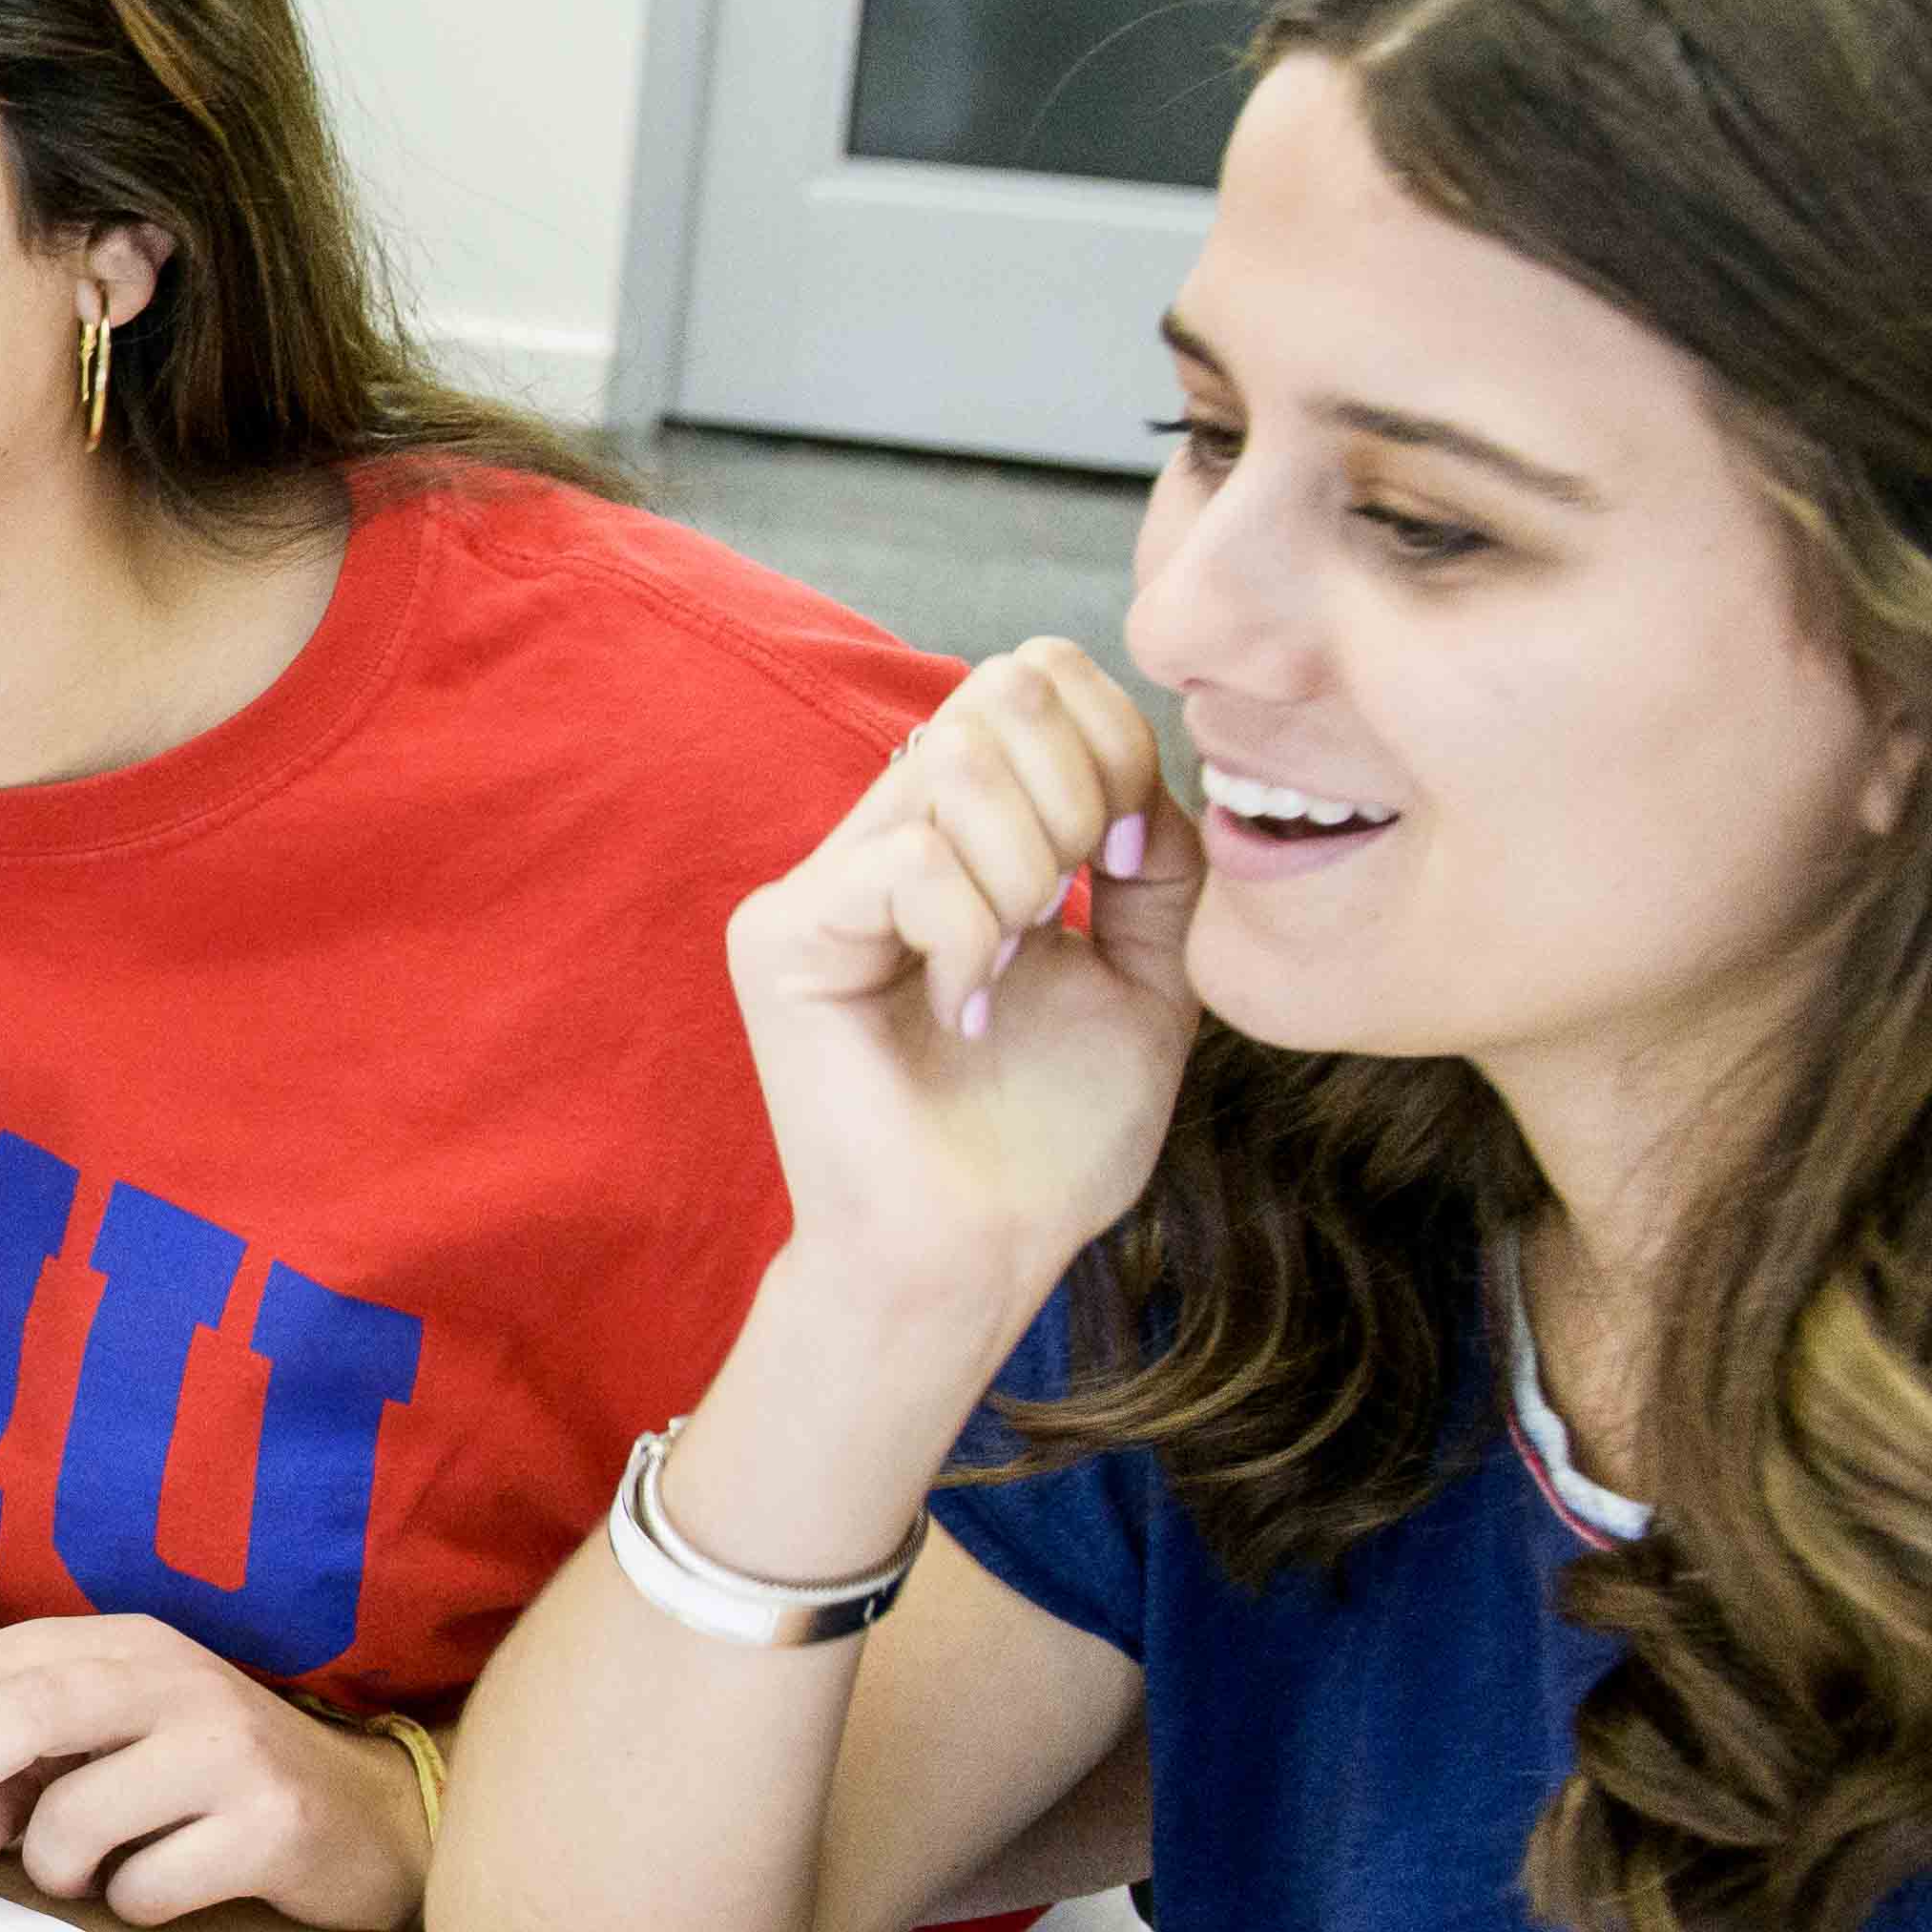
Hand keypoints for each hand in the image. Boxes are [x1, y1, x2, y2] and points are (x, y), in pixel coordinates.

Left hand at [0, 1619, 430, 1930]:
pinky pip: (147, 1886)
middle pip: (21, 1712)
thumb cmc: (218, 1779)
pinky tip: (165, 1887)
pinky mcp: (271, 1829)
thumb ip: (32, 1755)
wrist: (370, 1816)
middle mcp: (181, 1682)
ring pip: (77, 1815)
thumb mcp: (125, 1733)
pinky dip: (130, 1905)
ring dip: (51, 1866)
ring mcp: (230, 1753)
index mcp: (134, 1645)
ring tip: (86, 1872)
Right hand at [728, 639, 1205, 1344]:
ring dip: (1023, 872)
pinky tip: (960, 1012)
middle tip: (1065, 911)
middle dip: (1077, 795)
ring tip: (1005, 972)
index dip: (1109, 736)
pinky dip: (968, 934)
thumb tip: (1147, 779)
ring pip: (955, 763)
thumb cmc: (1051, 1140)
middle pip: (995, 691)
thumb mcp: (1145, 978)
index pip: (1028, 679)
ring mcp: (820, 884)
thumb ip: (1151, 870)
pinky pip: (909, 859)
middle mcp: (878, 839)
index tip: (1122, 864)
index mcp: (959, 838)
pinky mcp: (780, 936)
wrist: (980, 1252)